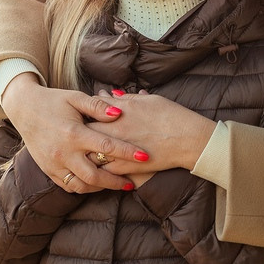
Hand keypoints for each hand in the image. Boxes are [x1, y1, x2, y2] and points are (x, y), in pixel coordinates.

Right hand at [2, 74, 148, 192]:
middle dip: (116, 181)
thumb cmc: (54, 100)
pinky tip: (95, 184)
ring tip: (115, 185)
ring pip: (81, 185)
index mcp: (74, 132)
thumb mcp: (75, 97)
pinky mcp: (48, 170)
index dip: (128, 152)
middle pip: (95, 175)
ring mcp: (54, 164)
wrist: (24, 108)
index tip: (145, 156)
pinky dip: (84, 188)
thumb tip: (119, 113)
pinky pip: (68, 186)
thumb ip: (98, 106)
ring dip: (101, 187)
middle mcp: (64, 152)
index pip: (106, 146)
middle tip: (132, 183)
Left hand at [89, 91, 215, 175]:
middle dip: (79, 131)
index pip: (91, 107)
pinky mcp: (125, 166)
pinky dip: (95, 168)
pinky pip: (102, 169)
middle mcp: (116, 128)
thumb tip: (112, 94)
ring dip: (84, 150)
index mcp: (121, 109)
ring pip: (89, 151)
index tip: (82, 113)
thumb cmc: (172, 116)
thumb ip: (127, 98)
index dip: (84, 110)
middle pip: (85, 128)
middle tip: (76, 133)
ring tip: (80, 151)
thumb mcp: (149, 100)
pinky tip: (93, 167)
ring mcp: (119, 148)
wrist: (187, 139)